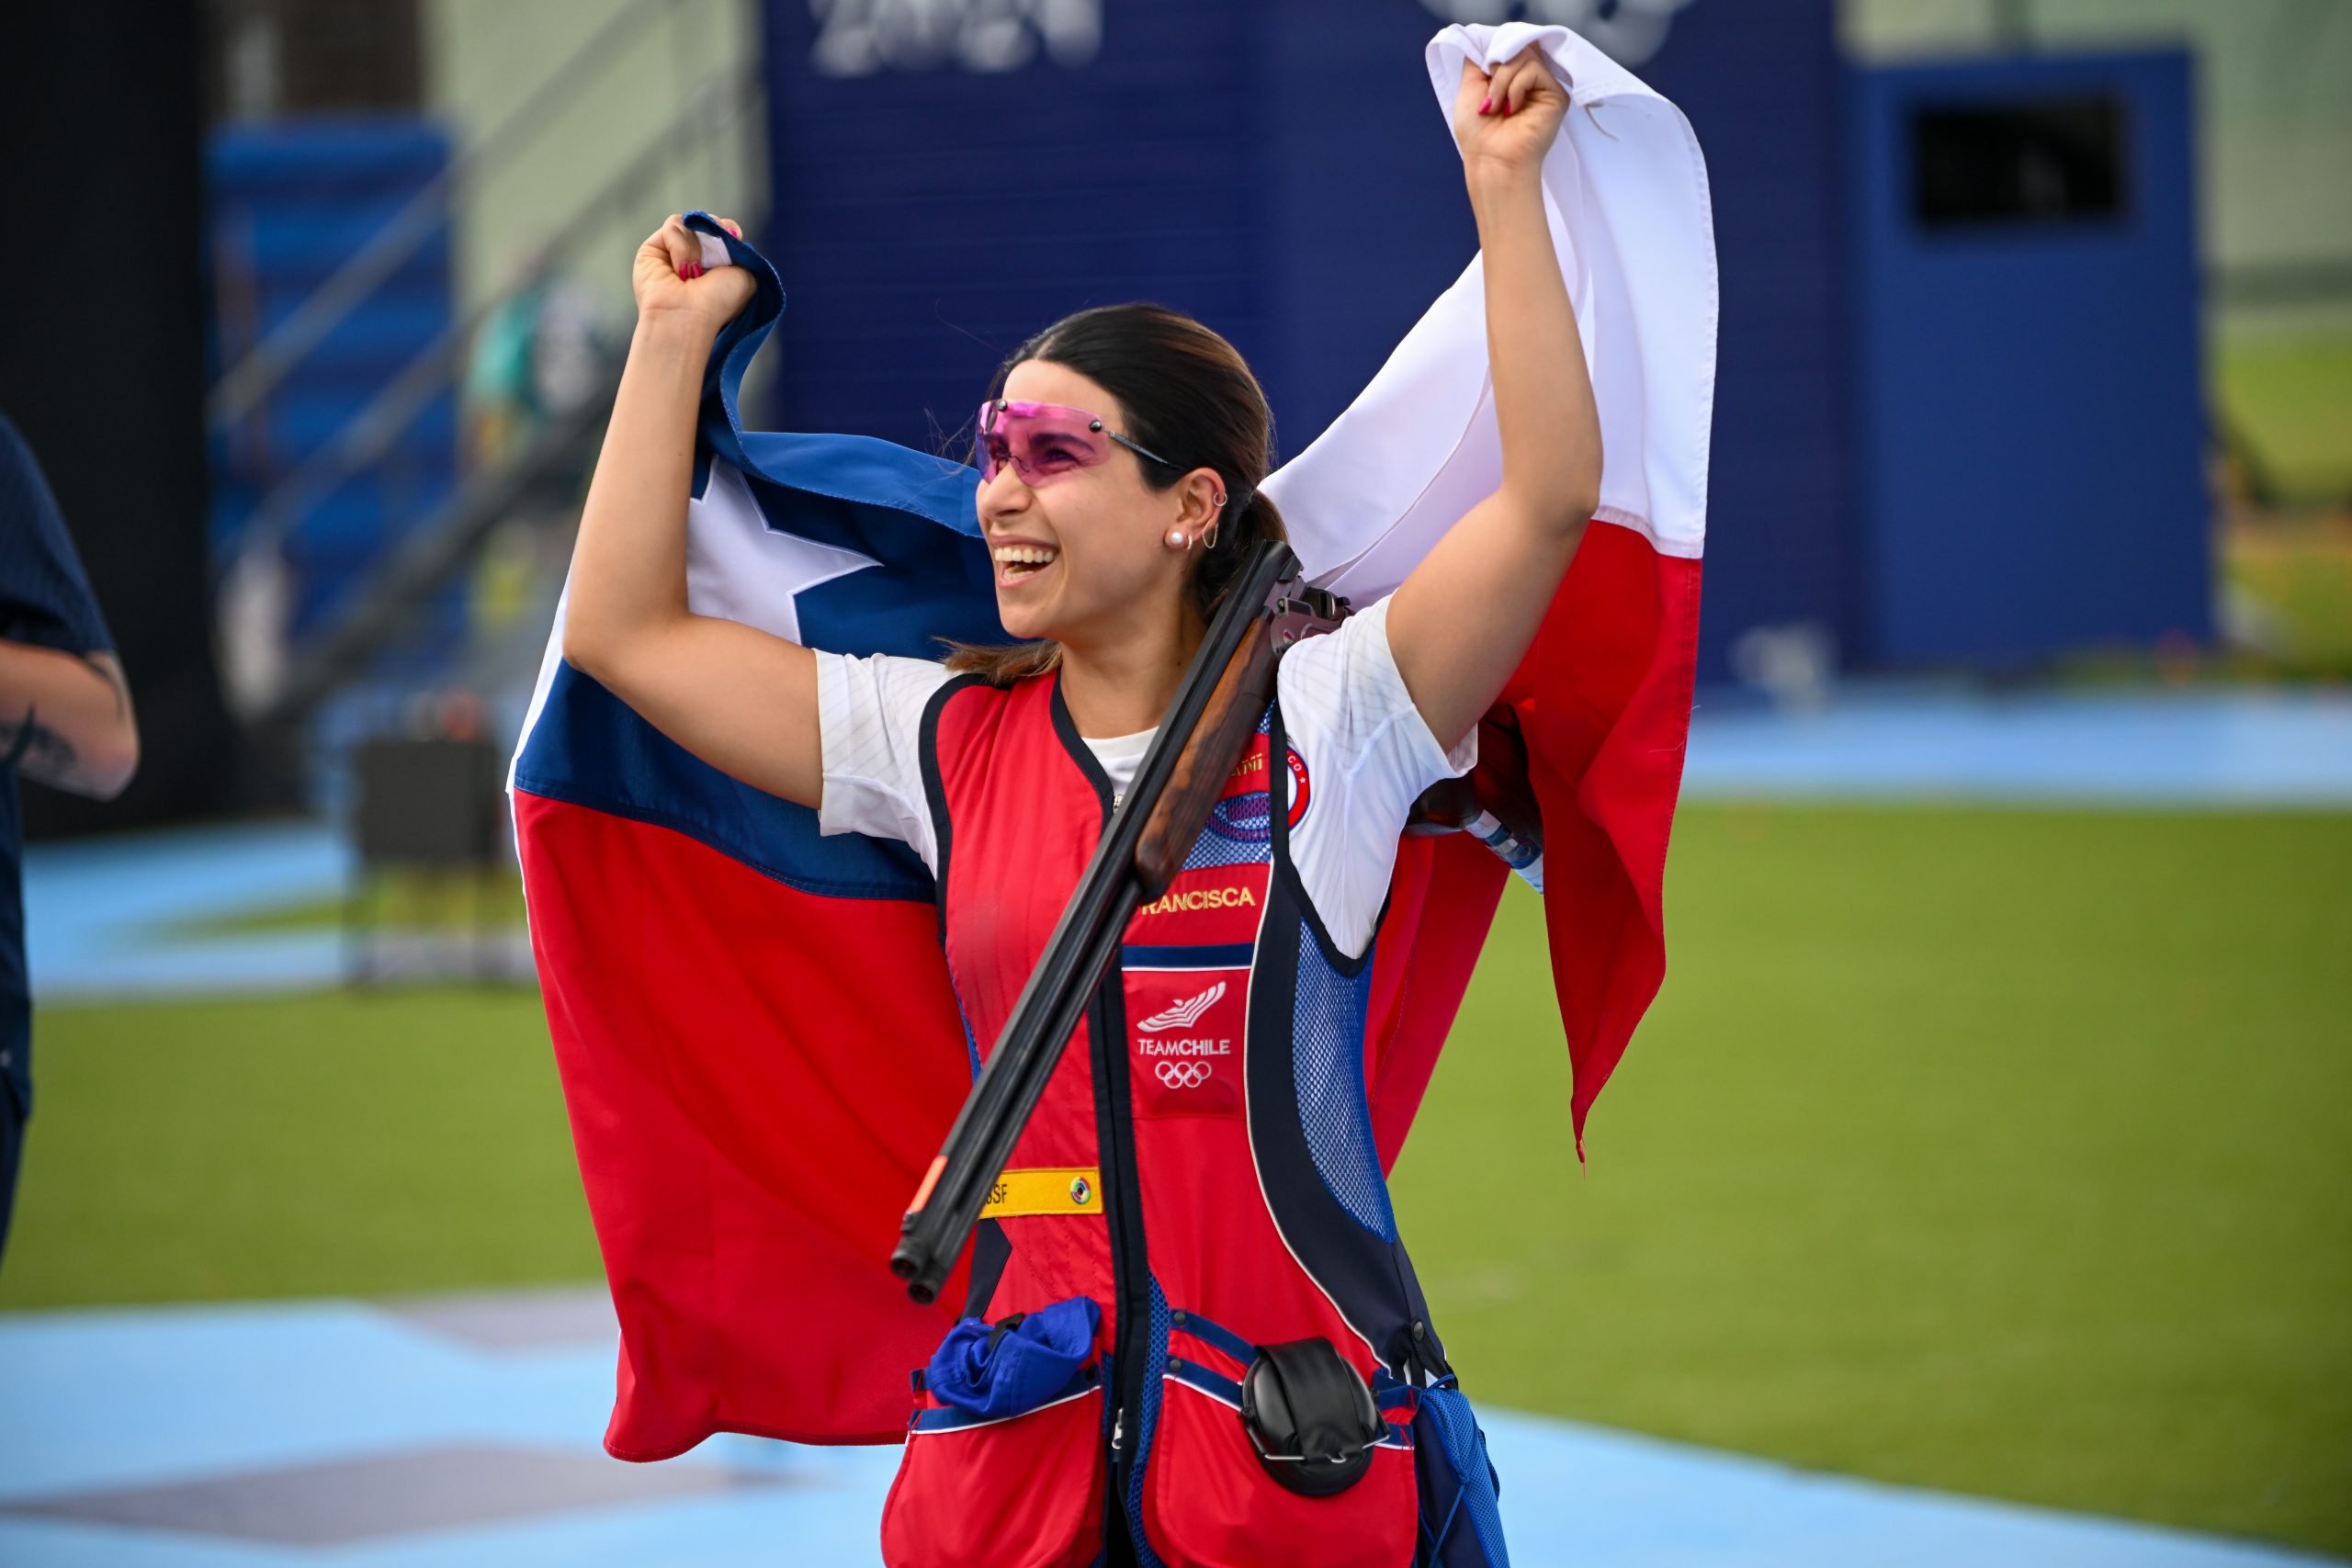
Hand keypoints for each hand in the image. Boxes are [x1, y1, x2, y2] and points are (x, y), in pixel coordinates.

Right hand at [632, 212, 755, 330]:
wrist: (689, 317)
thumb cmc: (717, 303)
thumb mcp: (745, 277)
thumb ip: (743, 252)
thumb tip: (730, 231)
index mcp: (715, 263)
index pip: (721, 229)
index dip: (727, 229)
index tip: (734, 238)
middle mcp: (693, 256)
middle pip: (704, 222)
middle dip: (713, 232)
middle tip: (716, 253)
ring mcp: (672, 252)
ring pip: (688, 223)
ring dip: (696, 247)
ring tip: (694, 274)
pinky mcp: (652, 248)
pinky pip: (672, 226)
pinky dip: (680, 247)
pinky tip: (680, 271)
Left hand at [1450, 49, 1567, 178]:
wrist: (1491, 160)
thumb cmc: (1477, 133)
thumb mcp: (1469, 87)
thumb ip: (1479, 60)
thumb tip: (1491, 43)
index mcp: (1511, 81)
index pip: (1507, 50)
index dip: (1493, 59)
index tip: (1482, 79)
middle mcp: (1529, 83)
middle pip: (1515, 50)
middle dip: (1496, 72)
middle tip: (1489, 99)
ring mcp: (1544, 89)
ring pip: (1524, 57)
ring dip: (1502, 82)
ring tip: (1497, 107)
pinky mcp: (1556, 95)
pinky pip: (1533, 70)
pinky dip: (1515, 87)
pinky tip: (1511, 109)